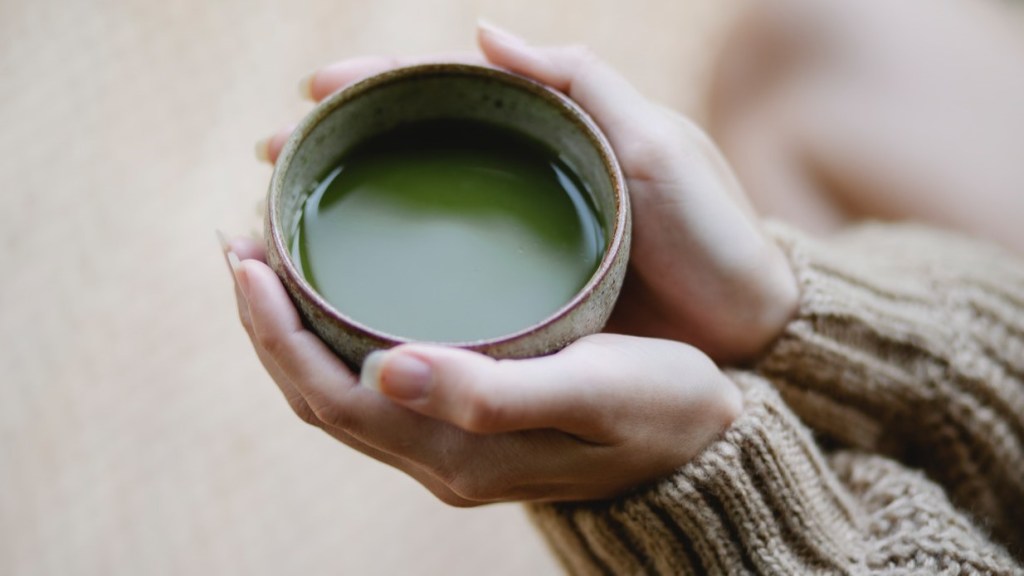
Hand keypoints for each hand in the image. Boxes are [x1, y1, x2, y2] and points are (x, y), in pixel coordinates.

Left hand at [222, 235, 741, 503]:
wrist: (702, 448)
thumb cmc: (659, 407)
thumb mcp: (592, 391)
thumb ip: (490, 392)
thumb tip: (383, 368)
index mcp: (456, 451)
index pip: (329, 395)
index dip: (275, 331)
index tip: (246, 257)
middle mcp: (439, 458)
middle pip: (317, 395)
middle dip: (267, 323)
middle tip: (242, 240)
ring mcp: (450, 449)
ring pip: (340, 393)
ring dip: (294, 331)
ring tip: (270, 262)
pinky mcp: (466, 431)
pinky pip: (373, 390)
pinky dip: (336, 342)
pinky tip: (338, 299)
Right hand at [257, 22, 798, 362]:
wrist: (748, 331)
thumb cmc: (711, 236)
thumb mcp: (655, 145)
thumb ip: (579, 82)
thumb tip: (482, 32)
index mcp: (543, 136)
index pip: (439, 96)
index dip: (372, 87)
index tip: (310, 91)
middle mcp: (517, 188)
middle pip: (408, 156)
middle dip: (335, 151)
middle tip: (269, 162)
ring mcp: (513, 249)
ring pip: (412, 221)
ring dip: (344, 216)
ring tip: (278, 223)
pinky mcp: (517, 308)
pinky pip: (437, 285)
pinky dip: (384, 281)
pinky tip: (339, 292)